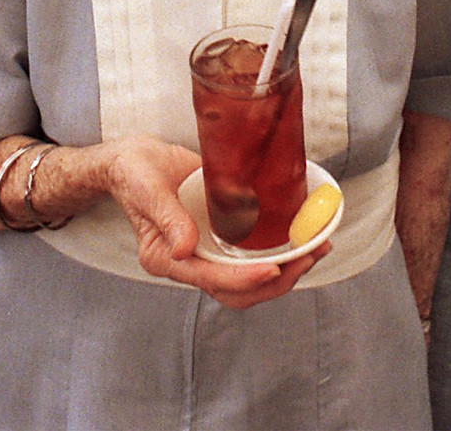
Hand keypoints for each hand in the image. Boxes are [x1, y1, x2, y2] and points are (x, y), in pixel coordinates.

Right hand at [103, 136, 329, 308]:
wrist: (133, 160)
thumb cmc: (134, 173)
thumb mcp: (146, 188)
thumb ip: (166, 217)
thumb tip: (185, 249)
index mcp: (165, 258)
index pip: (210, 279)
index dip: (243, 279)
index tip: (272, 269)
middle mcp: (190, 262)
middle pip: (238, 290)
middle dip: (278, 280)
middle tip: (310, 256)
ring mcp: (207, 252)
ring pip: (251, 278)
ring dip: (286, 270)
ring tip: (317, 249)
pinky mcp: (220, 237)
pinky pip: (252, 255)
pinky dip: (280, 252)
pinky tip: (304, 238)